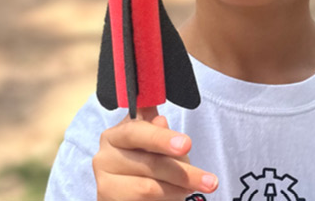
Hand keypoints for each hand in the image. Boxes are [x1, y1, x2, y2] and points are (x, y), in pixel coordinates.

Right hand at [93, 106, 218, 199]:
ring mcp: (105, 185)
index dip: (162, 138)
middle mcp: (104, 159)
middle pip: (149, 164)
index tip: (187, 144)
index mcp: (114, 136)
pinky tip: (177, 196)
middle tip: (210, 181)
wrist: (128, 187)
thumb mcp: (152, 141)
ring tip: (192, 189)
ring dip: (177, 190)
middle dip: (184, 173)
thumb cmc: (144, 158)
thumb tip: (161, 121)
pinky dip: (167, 200)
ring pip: (148, 188)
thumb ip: (158, 130)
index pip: (136, 133)